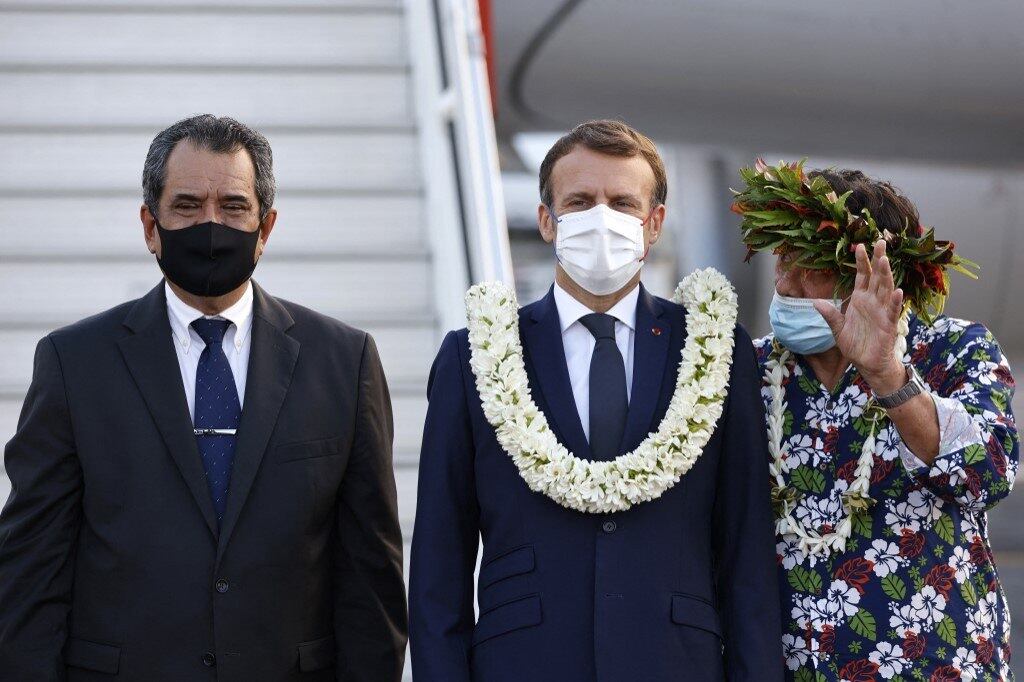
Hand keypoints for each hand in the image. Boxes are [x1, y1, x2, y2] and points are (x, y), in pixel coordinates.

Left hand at [814, 240, 906, 393]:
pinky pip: (893, 311)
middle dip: (878, 260)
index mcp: (860, 300)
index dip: (862, 262)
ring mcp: (882, 312)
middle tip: (880, 242)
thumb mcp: (837, 329)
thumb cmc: (855, 344)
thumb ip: (829, 314)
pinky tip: (898, 291)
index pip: (862, 276)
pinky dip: (896, 302)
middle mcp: (873, 302)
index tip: (859, 246)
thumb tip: (815, 302)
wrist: (866, 363)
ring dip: (886, 275)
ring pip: (886, 290)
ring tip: (884, 260)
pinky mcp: (888, 325)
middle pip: (877, 277)